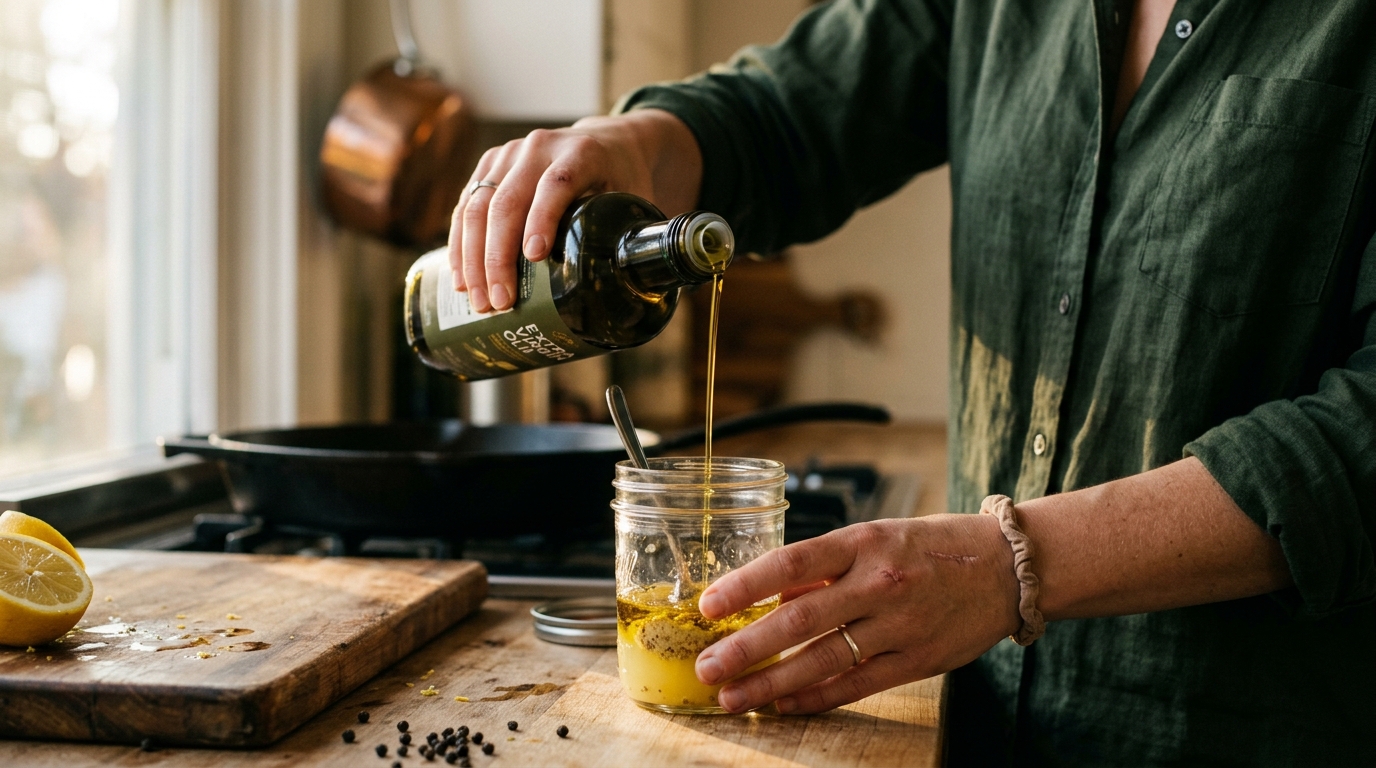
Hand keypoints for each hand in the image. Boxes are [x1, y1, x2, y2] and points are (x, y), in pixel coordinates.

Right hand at [447, 109, 701, 312]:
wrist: (609, 142)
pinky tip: (460, 277)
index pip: (556, 184)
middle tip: (501, 303)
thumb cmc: (625, 180)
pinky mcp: (489, 168)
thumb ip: (642, 238)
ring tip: (478, 301)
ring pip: (478, 205)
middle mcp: (539, 148)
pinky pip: (466, 206)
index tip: (534, 258)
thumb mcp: (639, 200)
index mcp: (581, 152)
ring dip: (472, 258)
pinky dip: (460, 244)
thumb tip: (649, 293)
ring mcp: (509, 155)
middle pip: (507, 201)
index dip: (542, 219)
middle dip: (498, 258)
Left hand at [694, 515, 1020, 714]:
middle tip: (708, 667)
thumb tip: (768, 594)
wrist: (1008, 568)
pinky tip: (784, 704)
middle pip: (800, 618)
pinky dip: (816, 697)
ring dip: (772, 683)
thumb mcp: (876, 538)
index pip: (792, 562)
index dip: (746, 585)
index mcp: (864, 541)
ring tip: (733, 696)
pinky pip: (856, 686)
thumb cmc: (931, 547)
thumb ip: (824, 568)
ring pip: (824, 660)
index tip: (709, 606)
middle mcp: (880, 582)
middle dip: (747, 647)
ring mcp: (900, 624)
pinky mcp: (917, 660)